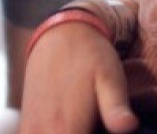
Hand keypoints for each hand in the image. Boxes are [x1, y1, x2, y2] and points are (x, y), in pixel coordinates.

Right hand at [19, 22, 137, 132]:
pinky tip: (72, 127)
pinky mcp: (26, 126)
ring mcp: (31, 132)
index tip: (103, 133)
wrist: (60, 33)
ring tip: (88, 127)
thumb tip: (130, 128)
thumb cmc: (91, 56)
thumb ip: (116, 108)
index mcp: (66, 129)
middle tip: (97, 128)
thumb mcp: (111, 78)